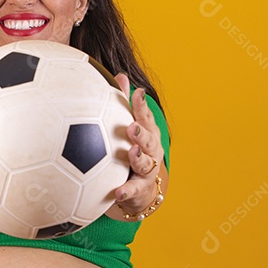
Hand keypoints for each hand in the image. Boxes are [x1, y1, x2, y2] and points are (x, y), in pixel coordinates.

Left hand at [112, 73, 167, 218]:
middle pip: (149, 139)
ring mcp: (147, 169)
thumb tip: (118, 75)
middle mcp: (151, 150)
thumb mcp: (129, 127)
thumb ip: (122, 103)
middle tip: (132, 126)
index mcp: (147, 132)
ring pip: (144, 163)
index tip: (137, 93)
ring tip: (130, 153)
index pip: (145, 117)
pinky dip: (126, 191)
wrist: (140, 188)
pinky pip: (133, 189)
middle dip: (142, 132)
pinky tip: (117, 193)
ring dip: (137, 157)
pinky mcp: (139, 188)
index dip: (141, 106)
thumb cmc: (132, 149)